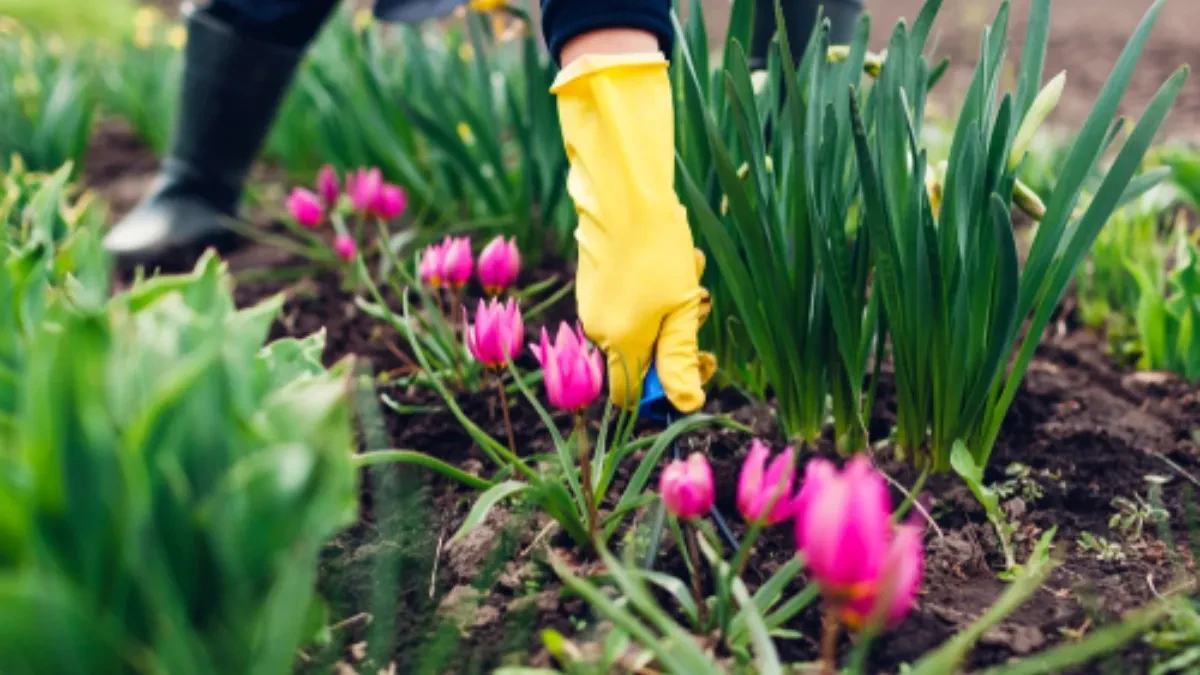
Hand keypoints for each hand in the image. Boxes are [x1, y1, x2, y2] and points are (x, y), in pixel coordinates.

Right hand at [552, 52, 715, 412]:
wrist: (624, 194)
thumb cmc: (658, 252)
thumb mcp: (682, 310)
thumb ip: (681, 360)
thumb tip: (687, 405)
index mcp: (620, 343)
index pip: (631, 397)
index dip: (664, 392)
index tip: (697, 364)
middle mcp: (598, 329)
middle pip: (641, 357)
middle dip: (676, 339)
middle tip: (701, 309)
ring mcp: (592, 303)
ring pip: (640, 324)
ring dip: (671, 307)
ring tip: (689, 270)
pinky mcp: (594, 281)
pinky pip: (629, 300)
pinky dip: (653, 289)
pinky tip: (671, 257)